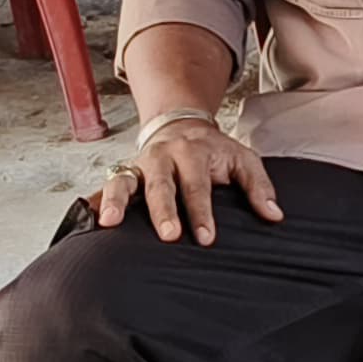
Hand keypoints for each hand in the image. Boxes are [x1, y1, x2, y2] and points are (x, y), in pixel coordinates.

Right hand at [96, 112, 281, 242]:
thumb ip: (259, 186)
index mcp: (193, 153)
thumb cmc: (214, 150)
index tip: (206, 237)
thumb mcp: (243, 159)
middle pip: (160, 184)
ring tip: (109, 222)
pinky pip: (104, 187)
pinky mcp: (123, 174)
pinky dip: (94, 201)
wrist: (181, 124)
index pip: (198, 186)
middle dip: (163, 210)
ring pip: (123, 181)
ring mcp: (138, 166)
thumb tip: (274, 216)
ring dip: (116, 200)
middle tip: (168, 235)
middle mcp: (162, 158)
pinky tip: (88, 220)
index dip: (202, 212)